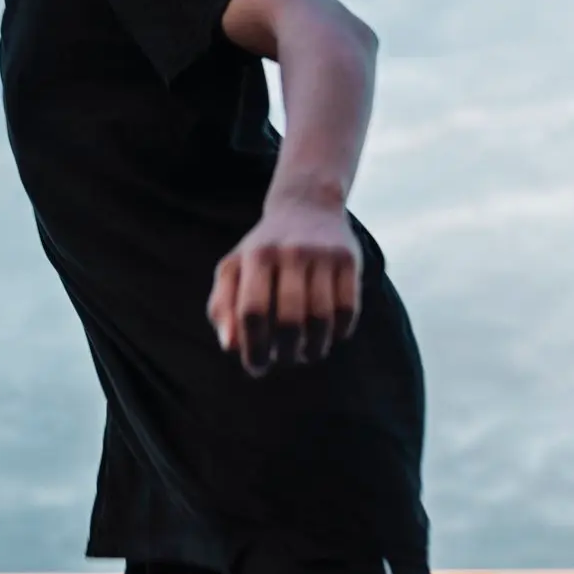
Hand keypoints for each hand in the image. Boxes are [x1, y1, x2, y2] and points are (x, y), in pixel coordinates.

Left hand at [208, 196, 362, 376]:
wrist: (307, 206)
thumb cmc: (262, 251)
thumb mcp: (233, 270)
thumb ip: (223, 306)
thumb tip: (230, 347)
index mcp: (256, 256)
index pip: (252, 312)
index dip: (253, 347)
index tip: (257, 367)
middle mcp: (290, 252)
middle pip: (289, 320)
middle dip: (285, 353)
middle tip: (284, 360)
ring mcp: (323, 254)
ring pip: (321, 318)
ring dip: (314, 348)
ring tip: (306, 354)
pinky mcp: (349, 259)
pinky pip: (348, 309)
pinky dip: (339, 332)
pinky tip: (328, 334)